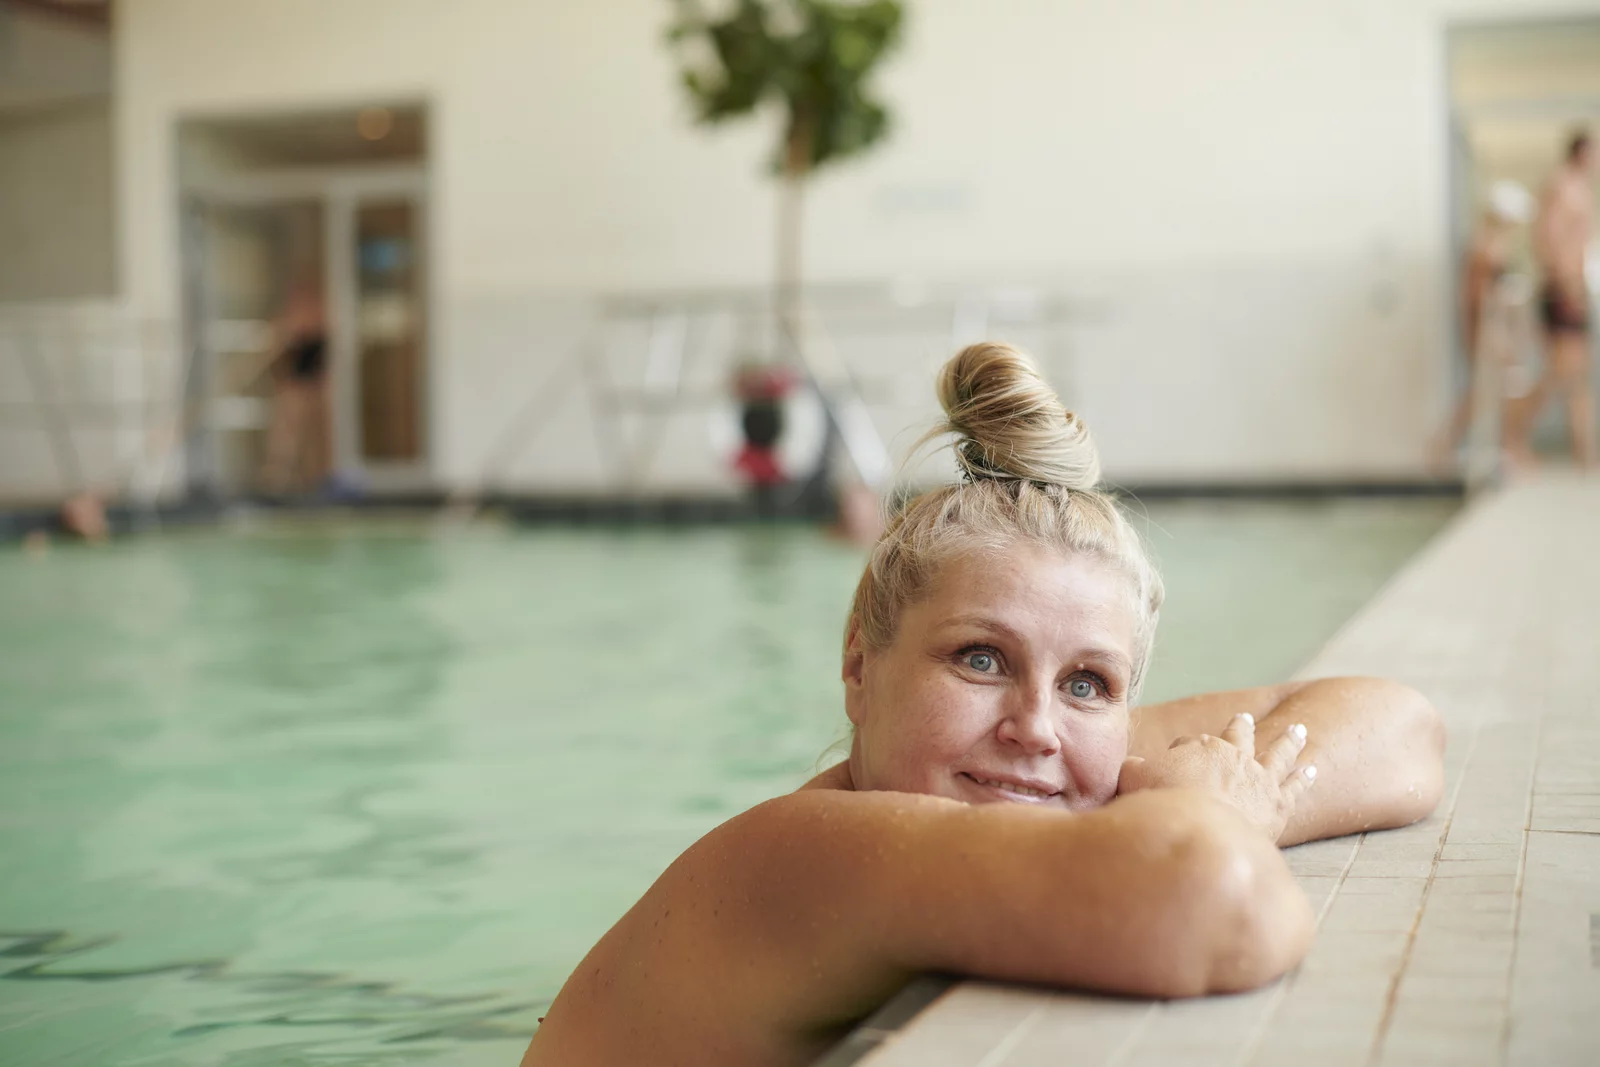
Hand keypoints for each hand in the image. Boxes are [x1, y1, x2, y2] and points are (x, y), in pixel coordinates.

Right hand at [1118, 713, 1315, 840]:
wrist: (1206, 834)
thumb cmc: (1166, 805)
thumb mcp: (1134, 779)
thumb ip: (1134, 769)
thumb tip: (1133, 765)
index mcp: (1202, 747)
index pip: (1191, 743)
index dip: (1182, 750)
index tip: (1177, 756)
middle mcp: (1235, 756)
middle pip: (1239, 735)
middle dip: (1242, 727)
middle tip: (1246, 718)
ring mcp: (1260, 779)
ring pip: (1278, 753)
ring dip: (1288, 741)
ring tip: (1298, 730)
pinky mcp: (1279, 804)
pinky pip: (1295, 787)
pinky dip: (1304, 778)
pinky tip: (1312, 770)